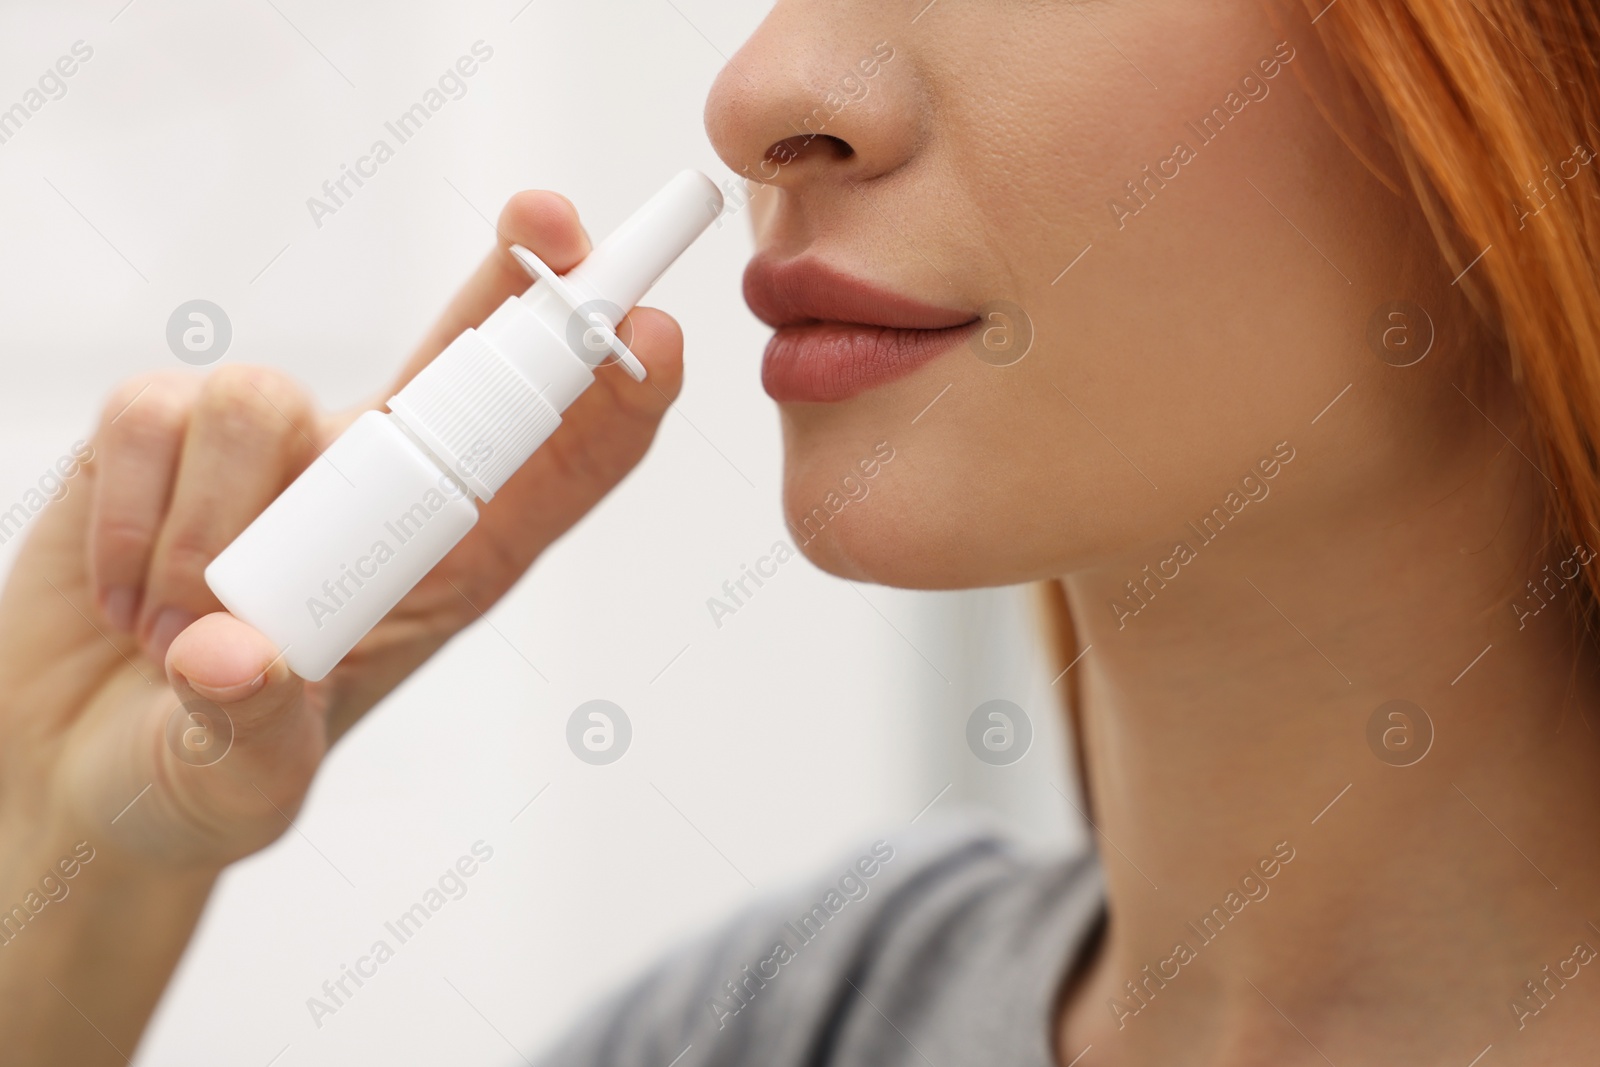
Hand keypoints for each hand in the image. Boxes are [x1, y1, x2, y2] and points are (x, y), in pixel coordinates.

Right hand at [0, 191, 684, 871]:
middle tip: (548, 222)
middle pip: (467, 365)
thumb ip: (249, 735)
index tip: (652, 334)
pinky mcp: (163, 433)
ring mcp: (272, 452)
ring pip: (265, 400)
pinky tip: (126, 597)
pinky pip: (157, 416)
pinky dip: (133, 517)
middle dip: (514, 287)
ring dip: (212, 530)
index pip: (556, 472)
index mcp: (446, 568)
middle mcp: (373, 491)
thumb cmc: (199, 776)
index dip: (614, 398)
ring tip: (176, 634)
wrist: (75, 761)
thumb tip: (237, 658)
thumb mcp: (241, 788)